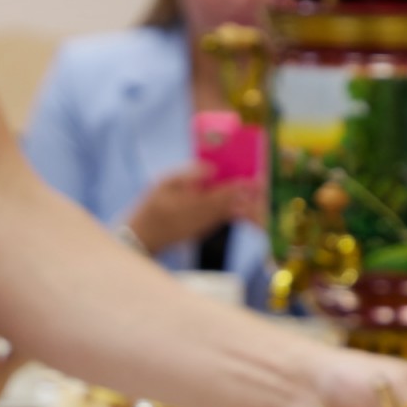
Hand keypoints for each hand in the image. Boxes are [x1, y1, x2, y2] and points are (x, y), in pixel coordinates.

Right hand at [125, 163, 262, 252]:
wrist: (143, 237)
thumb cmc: (151, 207)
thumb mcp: (163, 184)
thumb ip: (188, 174)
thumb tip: (212, 168)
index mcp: (194, 204)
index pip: (224, 193)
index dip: (242, 186)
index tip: (256, 178)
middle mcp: (203, 217)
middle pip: (233, 204)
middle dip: (249, 195)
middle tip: (263, 183)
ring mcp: (203, 227)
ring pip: (230, 214)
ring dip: (245, 204)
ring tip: (258, 194)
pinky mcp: (202, 232)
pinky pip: (222, 220)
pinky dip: (234, 213)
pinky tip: (240, 205)